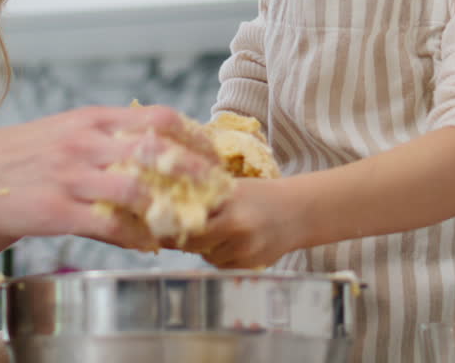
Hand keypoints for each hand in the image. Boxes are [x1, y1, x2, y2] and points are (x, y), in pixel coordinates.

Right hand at [0, 105, 216, 250]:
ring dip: (168, 209)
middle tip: (215, 190)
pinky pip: (107, 226)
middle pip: (158, 150)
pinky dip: (135, 238)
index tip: (212, 156)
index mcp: (93, 120)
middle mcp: (87, 143)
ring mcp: (72, 177)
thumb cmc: (25, 154)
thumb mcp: (67, 130)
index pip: (159, 118)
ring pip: (136, 189)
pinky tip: (148, 245)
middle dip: (195, 171)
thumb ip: (109, 135)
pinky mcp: (57, 211)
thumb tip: (155, 146)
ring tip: (186, 223)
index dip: (193, 137)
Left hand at [176, 178, 302, 268]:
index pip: (189, 223)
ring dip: (204, 248)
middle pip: (194, 244)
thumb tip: (165, 208)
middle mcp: (238, 231)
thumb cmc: (260, 195)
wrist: (298, 212)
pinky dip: (219, 256)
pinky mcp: (251, 266)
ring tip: (215, 232)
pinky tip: (230, 242)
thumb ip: (205, 199)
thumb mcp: (233, 188)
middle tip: (174, 233)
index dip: (171, 227)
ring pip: (207, 257)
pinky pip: (222, 266)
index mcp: (230, 208)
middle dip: (184, 239)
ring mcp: (246, 252)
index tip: (156, 227)